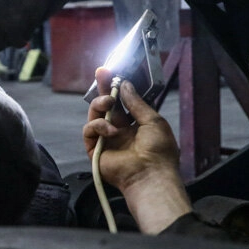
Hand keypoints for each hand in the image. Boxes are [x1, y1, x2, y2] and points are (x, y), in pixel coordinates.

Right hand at [82, 69, 191, 232]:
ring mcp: (106, 141)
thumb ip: (136, 102)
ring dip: (100, 104)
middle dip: (102, 89)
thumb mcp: (153, 120)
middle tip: (101, 74)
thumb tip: (125, 85)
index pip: (121, 103)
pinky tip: (111, 130)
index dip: (115, 88)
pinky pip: (89, 131)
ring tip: (108, 102)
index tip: (110, 73)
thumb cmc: (159, 151)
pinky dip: (97, 126)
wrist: (151, 174)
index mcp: (134, 126)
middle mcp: (119, 132)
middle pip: (105, 107)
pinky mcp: (95, 151)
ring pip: (94, 116)